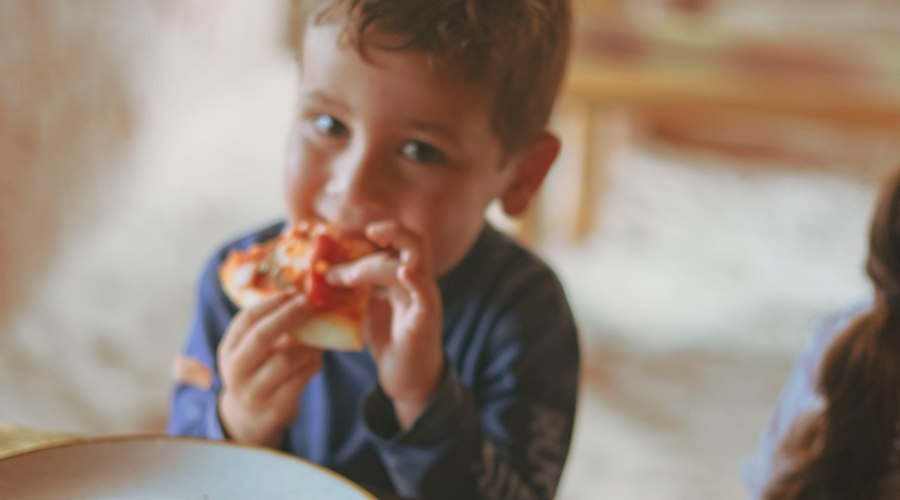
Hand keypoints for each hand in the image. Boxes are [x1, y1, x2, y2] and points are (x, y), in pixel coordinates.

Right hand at [217, 292, 322, 446]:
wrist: (251, 419)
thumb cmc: (258, 372)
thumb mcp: (253, 351)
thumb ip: (271, 328)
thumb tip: (301, 298)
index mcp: (229, 350)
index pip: (245, 319)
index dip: (271, 303)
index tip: (293, 292)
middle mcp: (236, 371)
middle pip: (261, 337)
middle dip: (288, 316)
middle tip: (308, 303)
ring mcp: (254, 393)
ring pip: (285, 360)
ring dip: (307, 344)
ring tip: (319, 335)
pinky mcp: (275, 409)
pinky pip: (300, 380)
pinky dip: (313, 364)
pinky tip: (317, 357)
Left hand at [328, 220, 443, 428]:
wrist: (409, 381)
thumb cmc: (391, 343)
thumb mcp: (368, 308)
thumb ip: (355, 289)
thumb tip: (324, 272)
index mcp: (407, 277)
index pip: (399, 241)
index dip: (379, 232)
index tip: (345, 236)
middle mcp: (419, 283)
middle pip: (413, 242)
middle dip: (386, 233)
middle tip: (352, 246)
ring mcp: (425, 301)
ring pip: (411, 265)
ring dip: (374, 265)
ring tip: (344, 279)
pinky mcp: (424, 322)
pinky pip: (425, 296)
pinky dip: (416, 282)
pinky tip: (404, 273)